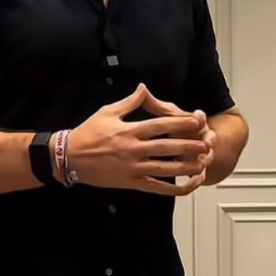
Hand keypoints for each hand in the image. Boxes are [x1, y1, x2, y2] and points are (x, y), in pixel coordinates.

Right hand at [67, 85, 208, 195]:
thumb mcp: (107, 111)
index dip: (181, 123)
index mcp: (129, 130)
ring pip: (165, 169)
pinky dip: (173, 189)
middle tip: (206, 144)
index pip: (161, 125)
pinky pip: (155, 188)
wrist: (68, 157)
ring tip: (202, 164)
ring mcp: (132, 168)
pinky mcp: (130, 183)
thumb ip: (129, 102)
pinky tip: (187, 186)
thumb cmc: (88, 132)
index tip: (197, 122)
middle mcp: (133, 149)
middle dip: (189, 146)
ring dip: (185, 167)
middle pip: (167, 147)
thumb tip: (144, 87)